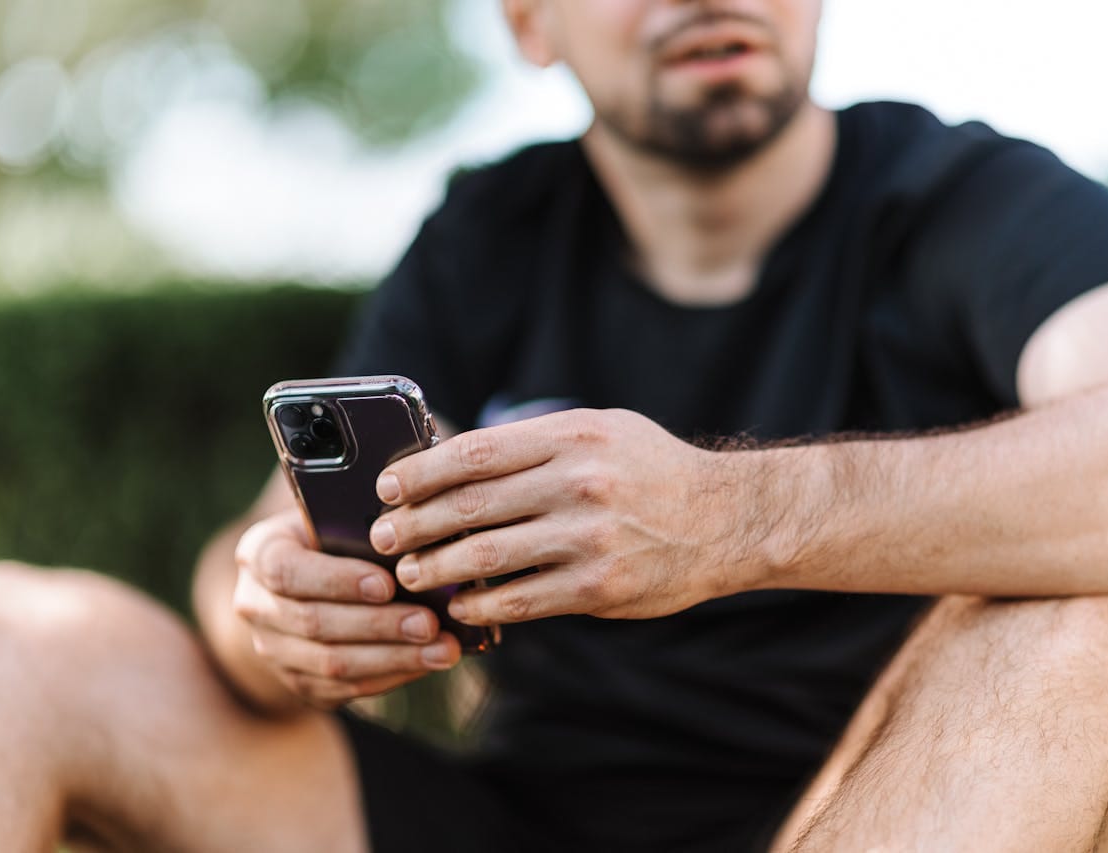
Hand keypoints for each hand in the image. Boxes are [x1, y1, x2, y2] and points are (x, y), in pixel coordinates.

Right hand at [231, 511, 460, 709]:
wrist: (300, 581)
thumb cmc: (330, 536)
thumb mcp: (332, 517)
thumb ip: (359, 526)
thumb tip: (416, 540)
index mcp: (258, 554)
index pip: (287, 571)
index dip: (337, 581)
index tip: (387, 585)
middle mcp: (255, 605)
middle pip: (314, 623)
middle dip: (378, 625)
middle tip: (430, 623)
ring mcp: (272, 650)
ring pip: (331, 664)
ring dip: (393, 658)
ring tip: (442, 650)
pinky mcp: (297, 681)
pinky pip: (344, 689)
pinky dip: (391, 677)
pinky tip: (426, 663)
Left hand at [370, 409, 765, 625]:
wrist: (727, 519)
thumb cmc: (652, 469)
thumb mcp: (602, 430)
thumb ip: (537, 442)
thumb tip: (456, 457)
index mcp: (571, 436)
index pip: (473, 453)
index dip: (419, 471)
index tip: (387, 486)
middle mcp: (577, 483)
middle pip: (468, 505)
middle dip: (412, 524)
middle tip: (381, 537)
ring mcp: (588, 537)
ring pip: (485, 556)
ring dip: (434, 568)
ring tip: (408, 574)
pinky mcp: (599, 585)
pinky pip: (521, 598)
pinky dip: (480, 603)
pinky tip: (459, 604)